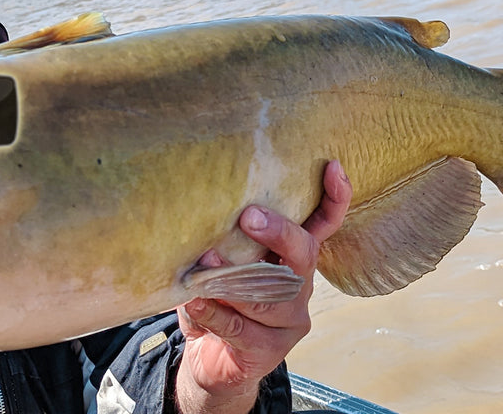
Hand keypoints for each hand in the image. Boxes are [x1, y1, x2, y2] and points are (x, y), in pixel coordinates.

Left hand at [174, 160, 350, 413]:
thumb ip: (223, 241)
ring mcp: (288, 321)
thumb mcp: (221, 265)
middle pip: (303, 255)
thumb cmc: (215, 300)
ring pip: (269, 296)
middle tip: (248, 216)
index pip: (323, 227)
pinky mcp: (268, 349)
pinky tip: (194, 300)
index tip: (331, 166)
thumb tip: (203, 208)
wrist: (209, 361)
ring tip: (205, 263)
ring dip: (233, 278)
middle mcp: (299, 287)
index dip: (333, 199)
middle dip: (278, 233)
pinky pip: (239, 327)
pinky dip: (212, 311)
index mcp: (292, 260)